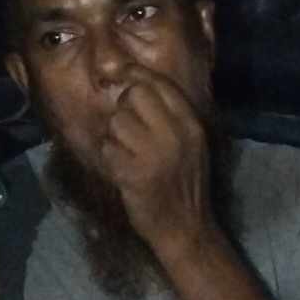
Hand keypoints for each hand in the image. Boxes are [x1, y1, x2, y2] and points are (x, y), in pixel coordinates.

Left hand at [96, 63, 214, 255]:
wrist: (185, 227)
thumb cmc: (184, 183)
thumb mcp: (190, 144)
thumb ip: (169, 115)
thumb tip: (135, 82)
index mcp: (191, 125)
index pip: (161, 85)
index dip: (136, 74)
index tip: (122, 73)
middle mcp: (175, 135)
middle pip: (134, 95)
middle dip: (124, 108)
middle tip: (129, 129)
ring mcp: (154, 154)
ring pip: (116, 122)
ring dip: (115, 137)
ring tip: (128, 155)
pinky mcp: (134, 174)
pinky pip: (108, 149)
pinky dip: (110, 159)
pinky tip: (124, 172)